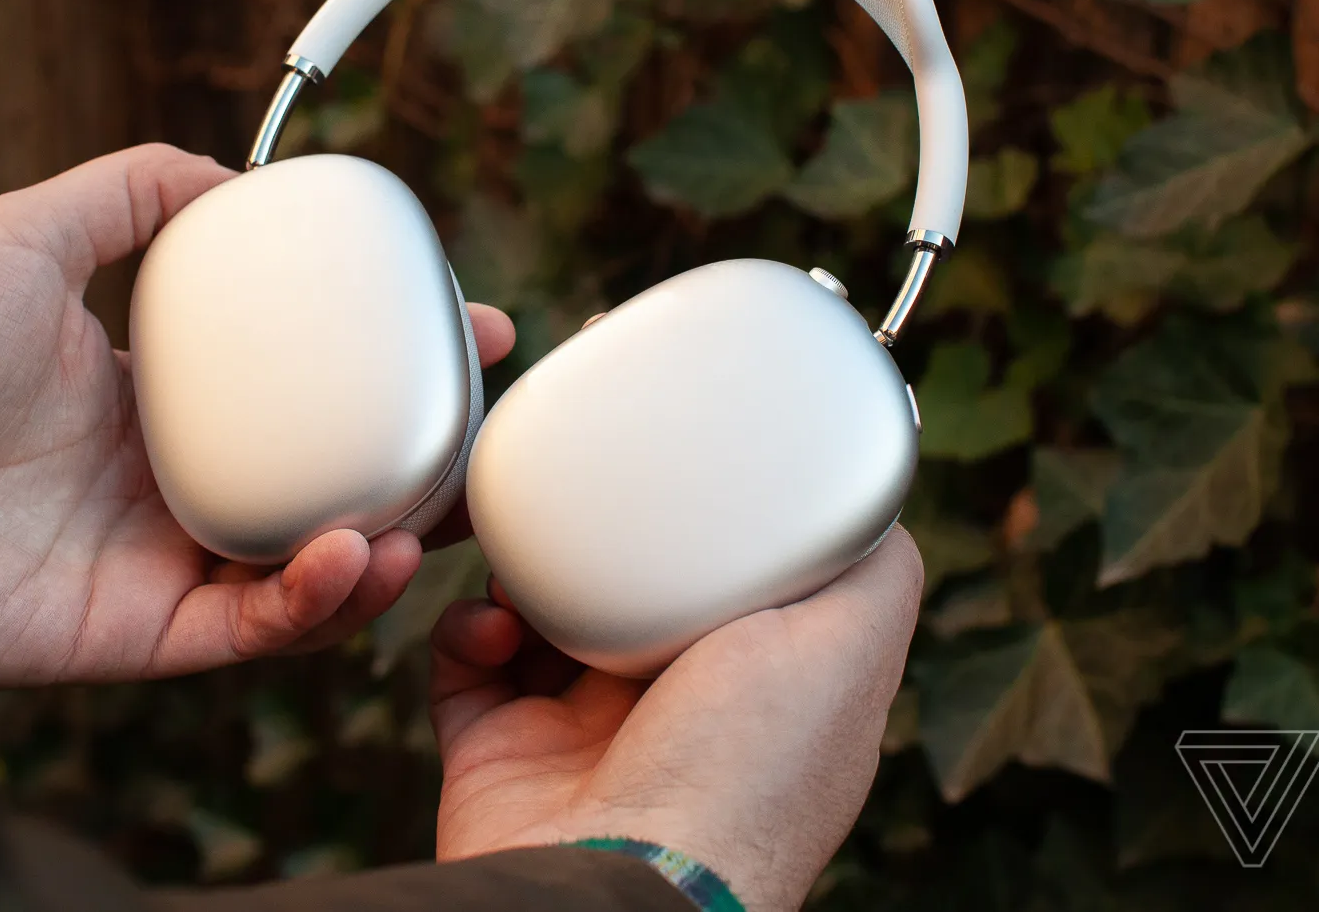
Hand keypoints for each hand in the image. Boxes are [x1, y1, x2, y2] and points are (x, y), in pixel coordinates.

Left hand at [0, 144, 515, 687]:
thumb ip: (128, 189)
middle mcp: (167, 483)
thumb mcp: (29, 231)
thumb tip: (235, 175)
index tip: (470, 327)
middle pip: (323, 484)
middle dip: (418, 469)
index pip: (301, 387)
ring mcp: (154, 563)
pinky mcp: (130, 637)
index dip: (390, 364)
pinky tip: (348, 557)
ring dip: (380, 549)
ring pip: (302, 571)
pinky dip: (309, 604)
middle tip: (483, 437)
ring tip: (425, 517)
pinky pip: (246, 630)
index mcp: (156, 398)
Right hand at [430, 528, 922, 911]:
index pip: (732, 584)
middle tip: (588, 498)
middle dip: (604, 537)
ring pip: (541, 615)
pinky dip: (467, 628)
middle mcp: (674, 715)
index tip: (684, 470)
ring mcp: (582, 736)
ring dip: (525, 570)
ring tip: (529, 557)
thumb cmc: (743, 776)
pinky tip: (492, 620)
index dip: (710, 526)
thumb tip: (866, 495)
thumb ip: (873, 569)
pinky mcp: (500, 750)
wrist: (618, 880)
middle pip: (631, 588)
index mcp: (756, 692)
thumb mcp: (845, 648)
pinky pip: (467, 665)